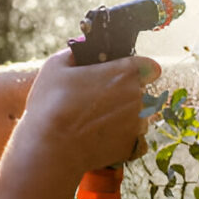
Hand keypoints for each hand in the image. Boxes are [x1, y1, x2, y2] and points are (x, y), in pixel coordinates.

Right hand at [14, 49, 160, 173]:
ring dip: (124, 117)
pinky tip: (102, 137)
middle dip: (123, 93)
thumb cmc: (51, 105)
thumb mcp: (56, 66)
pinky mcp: (133, 146)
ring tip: (96, 121)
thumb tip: (83, 47)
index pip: (148, 65)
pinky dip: (124, 139)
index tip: (119, 76)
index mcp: (125, 73)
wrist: (51, 150)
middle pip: (141, 91)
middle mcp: (139, 97)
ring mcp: (139, 123)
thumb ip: (76, 52)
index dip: (135, 69)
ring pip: (139, 115)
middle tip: (96, 100)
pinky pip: (136, 139)